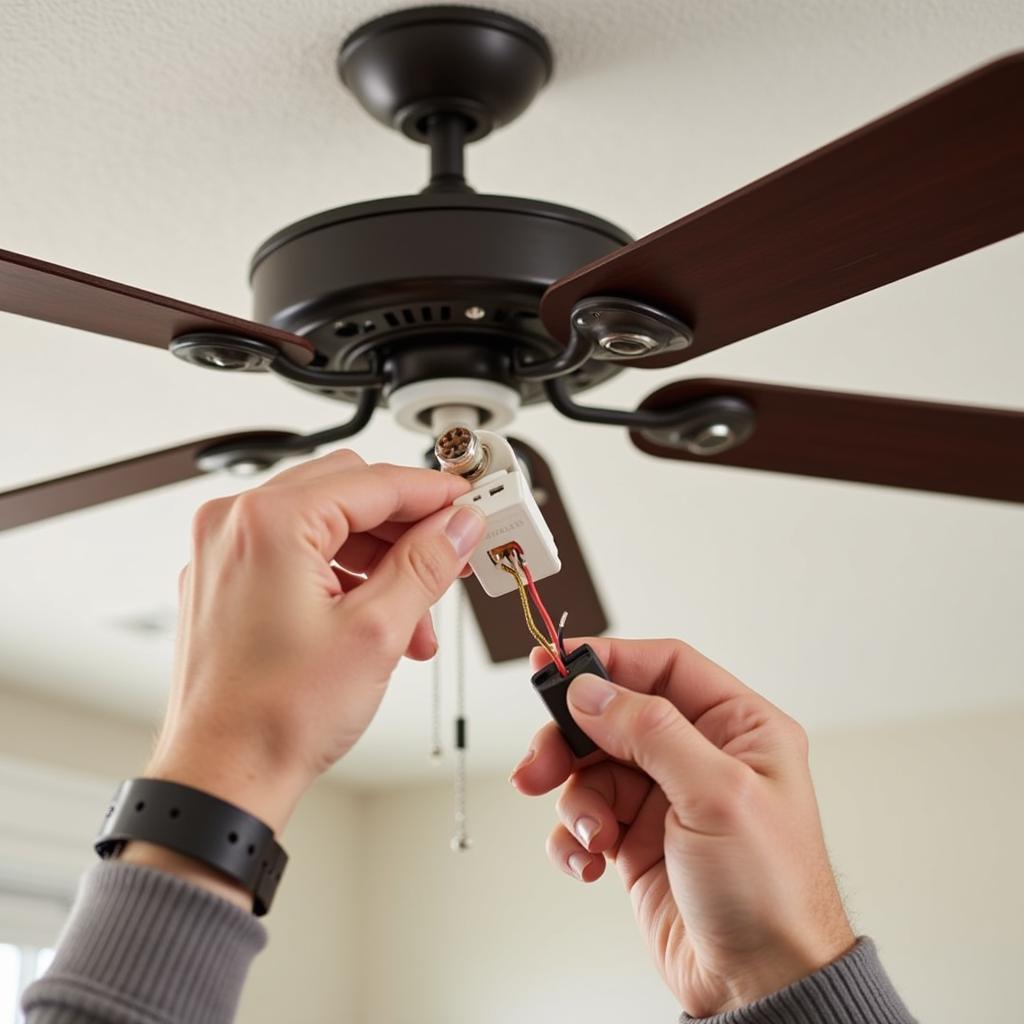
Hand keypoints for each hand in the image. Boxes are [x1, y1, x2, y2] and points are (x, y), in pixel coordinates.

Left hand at [146, 450, 484, 834]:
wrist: (224, 778)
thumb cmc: (276, 718)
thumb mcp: (377, 631)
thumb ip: (426, 563)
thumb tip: (459, 525)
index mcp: (267, 523)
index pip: (372, 482)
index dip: (432, 493)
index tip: (467, 503)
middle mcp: (235, 526)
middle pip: (348, 493)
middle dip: (406, 529)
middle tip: (449, 554)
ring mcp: (225, 554)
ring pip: (326, 524)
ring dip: (379, 560)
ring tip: (416, 616)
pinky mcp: (227, 582)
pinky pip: (298, 552)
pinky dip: (343, 575)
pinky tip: (378, 617)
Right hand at [510, 637, 853, 1016]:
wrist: (761, 987)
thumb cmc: (771, 893)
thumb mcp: (716, 794)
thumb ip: (650, 731)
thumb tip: (591, 691)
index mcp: (739, 726)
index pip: (664, 666)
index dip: (608, 660)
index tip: (556, 664)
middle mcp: (701, 754)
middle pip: (614, 716)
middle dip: (571, 737)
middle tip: (538, 763)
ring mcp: (667, 797)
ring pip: (593, 767)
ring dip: (575, 797)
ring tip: (588, 833)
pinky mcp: (639, 839)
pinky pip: (588, 815)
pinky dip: (575, 834)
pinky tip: (588, 860)